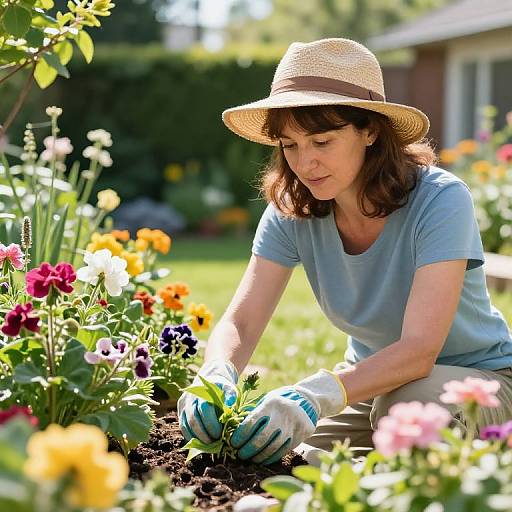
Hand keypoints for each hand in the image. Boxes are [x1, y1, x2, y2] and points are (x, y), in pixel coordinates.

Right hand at [178, 359, 238, 443]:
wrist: (211, 378)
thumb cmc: (222, 387)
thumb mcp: (230, 388)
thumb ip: (231, 397)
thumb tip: (230, 409)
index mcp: (202, 391)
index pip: (204, 409)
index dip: (211, 423)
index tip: (220, 434)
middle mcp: (190, 398)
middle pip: (193, 419)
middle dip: (204, 434)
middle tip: (215, 443)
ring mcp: (183, 405)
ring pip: (186, 425)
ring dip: (197, 438)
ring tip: (209, 445)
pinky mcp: (181, 412)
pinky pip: (183, 427)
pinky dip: (191, 437)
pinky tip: (201, 443)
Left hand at [230, 369, 345, 464]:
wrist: (305, 401)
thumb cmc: (278, 402)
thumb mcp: (266, 401)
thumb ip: (253, 413)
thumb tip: (233, 429)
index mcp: (271, 404)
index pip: (252, 422)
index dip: (241, 435)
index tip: (233, 443)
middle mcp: (283, 415)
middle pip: (262, 437)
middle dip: (248, 448)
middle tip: (239, 454)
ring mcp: (293, 426)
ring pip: (273, 447)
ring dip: (258, 456)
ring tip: (249, 459)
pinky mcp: (299, 436)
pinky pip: (283, 451)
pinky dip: (270, 458)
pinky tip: (262, 460)